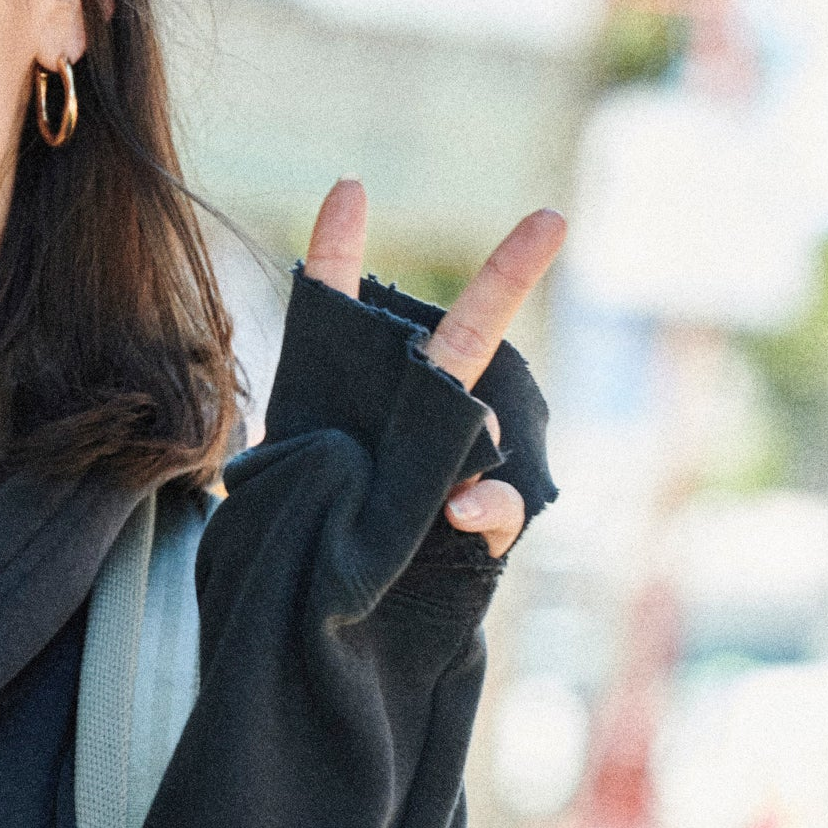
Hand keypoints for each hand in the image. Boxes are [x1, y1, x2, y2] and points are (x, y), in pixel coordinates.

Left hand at [303, 179, 563, 557]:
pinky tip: (460, 515)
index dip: (339, 254)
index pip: (339, 318)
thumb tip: (296, 442)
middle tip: (550, 220)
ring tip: (447, 494)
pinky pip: (498, 508)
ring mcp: (457, 470)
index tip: (348, 189)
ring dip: (473, 443)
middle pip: (465, 338)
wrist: (338, 638)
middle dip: (510, 276)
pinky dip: (484, 509)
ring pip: (485, 422)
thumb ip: (286, 464)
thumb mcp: (277, 499)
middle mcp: (415, 422)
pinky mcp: (482, 527)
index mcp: (354, 403)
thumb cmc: (308, 556)